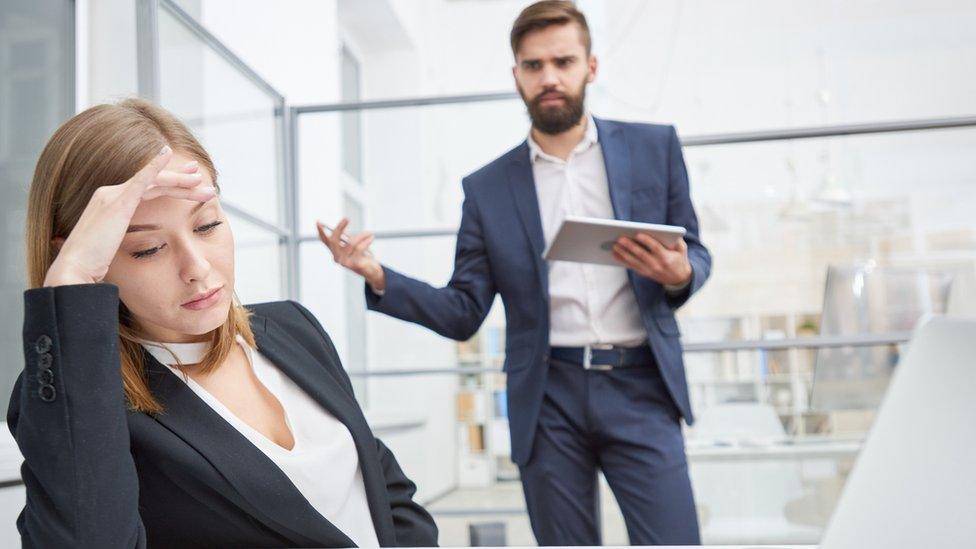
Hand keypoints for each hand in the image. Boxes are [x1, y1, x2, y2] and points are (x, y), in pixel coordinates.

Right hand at [43, 146, 215, 286]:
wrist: (75, 270)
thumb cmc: (93, 266)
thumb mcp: (114, 249)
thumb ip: (125, 241)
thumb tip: (140, 249)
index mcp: (112, 206)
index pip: (147, 190)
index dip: (171, 186)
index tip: (190, 185)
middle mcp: (111, 195)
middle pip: (155, 183)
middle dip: (181, 180)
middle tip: (202, 177)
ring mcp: (113, 195)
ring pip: (155, 181)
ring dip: (182, 181)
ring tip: (204, 182)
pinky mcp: (118, 201)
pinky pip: (141, 178)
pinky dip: (154, 165)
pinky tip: (168, 154)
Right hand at [316, 218, 384, 290]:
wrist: (371, 271)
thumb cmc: (361, 256)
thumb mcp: (353, 246)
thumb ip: (347, 238)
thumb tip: (343, 223)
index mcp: (335, 252)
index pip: (325, 241)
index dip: (321, 232)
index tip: (318, 222)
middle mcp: (337, 258)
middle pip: (334, 241)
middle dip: (339, 228)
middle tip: (347, 218)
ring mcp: (345, 262)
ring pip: (351, 243)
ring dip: (362, 235)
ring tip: (369, 233)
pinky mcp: (354, 265)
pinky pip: (360, 248)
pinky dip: (367, 241)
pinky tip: (371, 237)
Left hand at [612, 233, 692, 286]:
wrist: (679, 279)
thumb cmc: (679, 259)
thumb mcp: (682, 249)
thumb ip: (677, 240)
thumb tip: (667, 231)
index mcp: (666, 257)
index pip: (655, 248)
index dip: (646, 241)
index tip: (637, 234)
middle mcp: (656, 265)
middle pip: (641, 254)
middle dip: (630, 246)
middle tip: (620, 239)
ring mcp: (649, 270)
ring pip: (634, 261)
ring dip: (623, 253)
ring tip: (614, 245)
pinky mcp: (644, 273)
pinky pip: (631, 266)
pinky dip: (622, 260)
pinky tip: (615, 254)